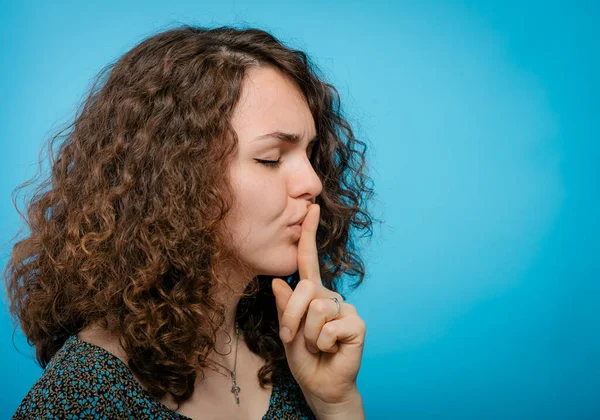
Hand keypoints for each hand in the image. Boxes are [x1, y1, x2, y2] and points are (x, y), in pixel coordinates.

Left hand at [272, 203, 366, 414]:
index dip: (309, 234)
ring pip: (316, 310)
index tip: (311, 208)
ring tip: (317, 346)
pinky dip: (322, 345)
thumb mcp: (287, 332)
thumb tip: (277, 282)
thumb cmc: (304, 357)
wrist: (321, 385)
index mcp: (313, 294)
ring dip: (308, 336)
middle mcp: (330, 297)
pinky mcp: (356, 324)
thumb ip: (284, 308)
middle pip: (304, 290)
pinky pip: (329, 328)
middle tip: (293, 339)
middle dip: (291, 319)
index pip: (309, 261)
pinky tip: (331, 350)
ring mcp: (346, 309)